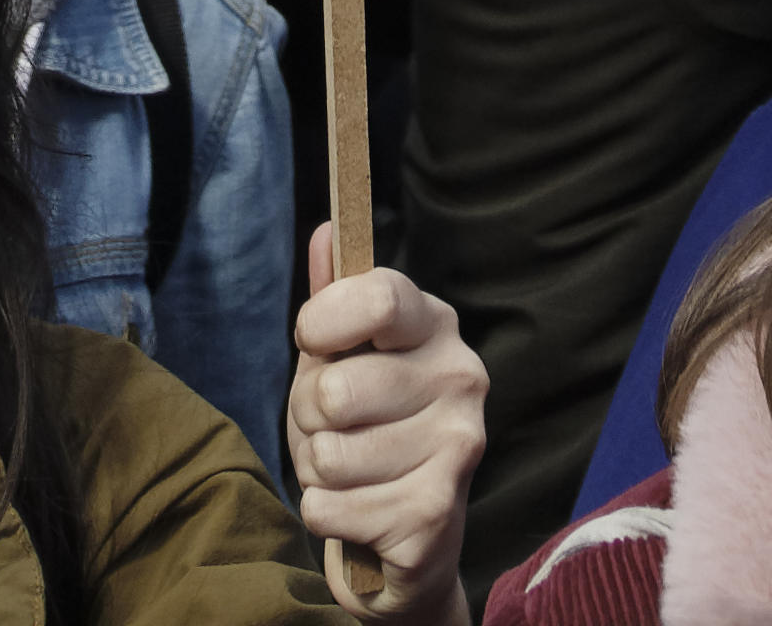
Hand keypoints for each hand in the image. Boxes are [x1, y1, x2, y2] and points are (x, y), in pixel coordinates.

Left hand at [288, 226, 485, 620]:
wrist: (408, 540)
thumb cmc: (366, 433)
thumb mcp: (340, 362)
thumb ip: (333, 302)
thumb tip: (325, 230)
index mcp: (438, 326)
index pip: (377, 297)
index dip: (324, 322)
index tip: (315, 344)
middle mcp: (462, 377)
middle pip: (333, 390)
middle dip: (309, 420)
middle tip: (337, 431)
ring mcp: (457, 446)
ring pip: (327, 455)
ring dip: (318, 473)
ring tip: (352, 473)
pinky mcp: (434, 514)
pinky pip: (326, 507)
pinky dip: (325, 515)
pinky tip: (360, 512)